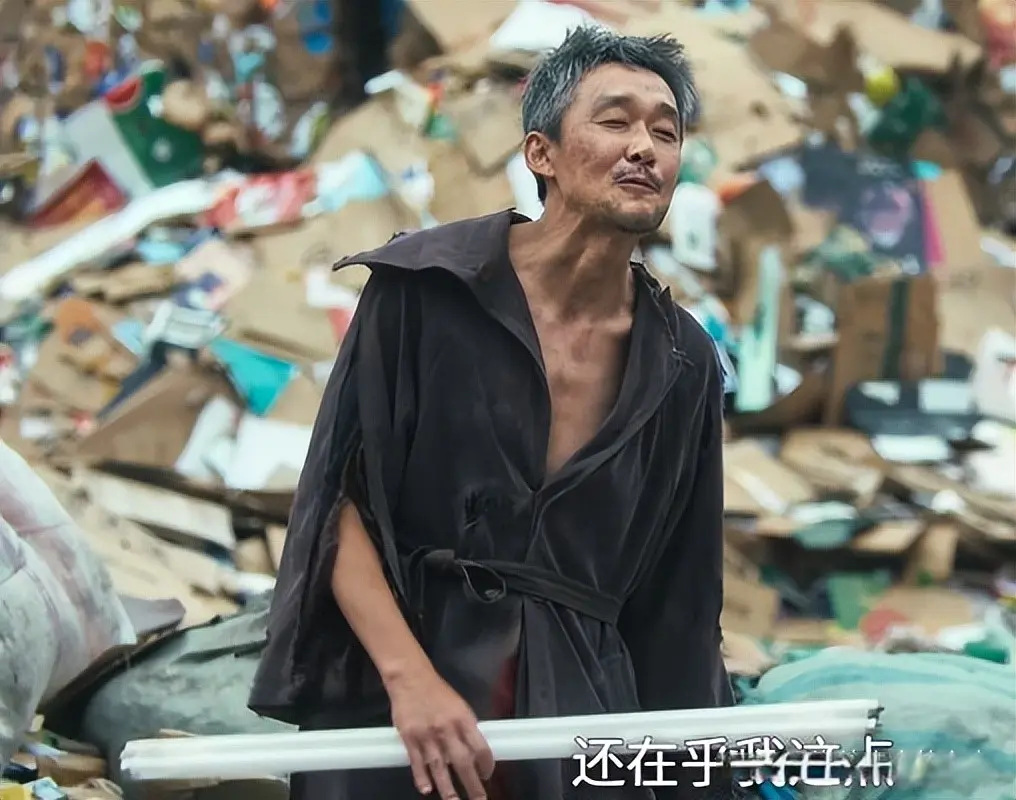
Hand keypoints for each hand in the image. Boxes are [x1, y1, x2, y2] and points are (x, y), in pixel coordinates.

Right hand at [386, 665, 495, 797]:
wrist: (411, 678)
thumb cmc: (438, 692)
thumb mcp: (459, 706)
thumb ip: (465, 729)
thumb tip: (473, 753)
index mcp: (463, 719)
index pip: (480, 747)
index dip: (487, 764)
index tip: (487, 775)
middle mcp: (447, 729)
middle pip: (463, 761)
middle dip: (472, 784)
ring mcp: (427, 734)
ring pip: (439, 766)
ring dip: (447, 788)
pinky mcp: (409, 737)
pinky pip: (417, 761)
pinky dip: (421, 777)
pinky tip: (426, 790)